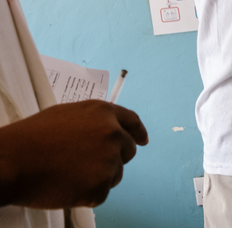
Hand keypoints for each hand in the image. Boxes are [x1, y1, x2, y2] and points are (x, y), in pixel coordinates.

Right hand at [0, 100, 148, 208]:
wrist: (12, 161)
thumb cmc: (32, 138)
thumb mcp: (67, 114)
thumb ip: (93, 120)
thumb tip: (109, 128)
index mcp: (104, 113)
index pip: (132, 121)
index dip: (138, 132)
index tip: (143, 140)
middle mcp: (112, 134)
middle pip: (128, 150)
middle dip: (113, 157)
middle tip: (88, 164)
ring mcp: (108, 160)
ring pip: (115, 174)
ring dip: (99, 177)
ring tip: (69, 173)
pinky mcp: (100, 185)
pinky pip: (101, 193)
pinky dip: (86, 194)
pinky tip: (67, 186)